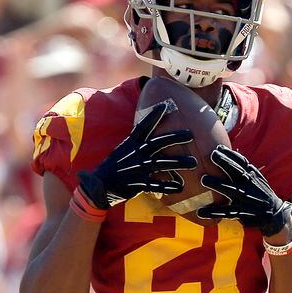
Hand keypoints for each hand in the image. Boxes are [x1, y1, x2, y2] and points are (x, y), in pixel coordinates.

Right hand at [76, 101, 194, 208]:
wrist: (98, 186)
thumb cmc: (113, 168)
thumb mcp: (122, 152)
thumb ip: (136, 145)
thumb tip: (149, 138)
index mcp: (131, 145)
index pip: (142, 127)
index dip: (153, 116)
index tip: (165, 105)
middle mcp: (135, 154)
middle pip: (157, 143)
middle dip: (174, 137)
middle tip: (190, 134)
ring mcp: (137, 169)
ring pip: (161, 163)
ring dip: (178, 162)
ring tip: (193, 162)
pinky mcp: (137, 184)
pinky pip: (156, 185)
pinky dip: (169, 186)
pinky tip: (180, 187)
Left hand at [197, 146, 291, 236]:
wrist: (274, 213)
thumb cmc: (260, 193)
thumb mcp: (256, 178)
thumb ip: (244, 167)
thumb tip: (234, 151)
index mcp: (252, 176)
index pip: (242, 162)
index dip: (231, 154)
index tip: (218, 147)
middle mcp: (250, 185)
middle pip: (237, 171)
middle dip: (225, 162)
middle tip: (212, 154)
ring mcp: (246, 199)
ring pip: (231, 190)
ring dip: (218, 184)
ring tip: (203, 179)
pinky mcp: (242, 212)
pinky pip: (226, 212)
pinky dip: (213, 212)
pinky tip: (201, 212)